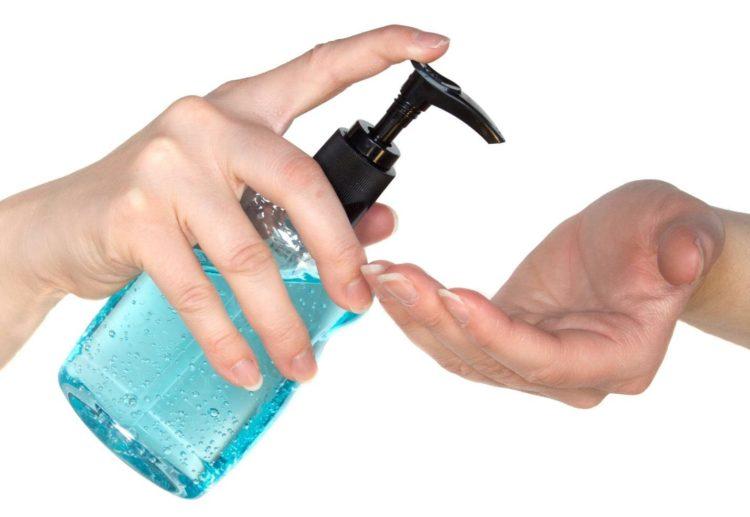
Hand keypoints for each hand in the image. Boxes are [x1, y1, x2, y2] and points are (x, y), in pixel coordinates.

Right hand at [0, 25, 450, 383]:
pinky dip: (226, 338)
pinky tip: (244, 368)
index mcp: (244, 108)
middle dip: (339, 251)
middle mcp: (207, 123)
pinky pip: (196, 290)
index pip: (320, 66)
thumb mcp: (238, 194)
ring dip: (282, 319)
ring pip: (249, 252)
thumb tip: (381, 230)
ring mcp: (166, 166)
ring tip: (301, 363)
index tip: (434, 46)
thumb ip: (306, 207)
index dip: (380, 49)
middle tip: (358, 301)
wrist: (64, 225)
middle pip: (300, 181)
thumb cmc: (164, 206)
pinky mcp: (133, 216)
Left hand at [362, 180, 724, 406]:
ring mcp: (532, 360)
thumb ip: (683, 244)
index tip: (451, 295)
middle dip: (436, 319)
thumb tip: (681, 258)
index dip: (496, 334)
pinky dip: (420, 311)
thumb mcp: (679, 225)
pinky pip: (454, 336)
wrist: (639, 242)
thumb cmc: (660, 235)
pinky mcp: (505, 337)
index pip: (546, 361)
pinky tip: (391, 282)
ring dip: (416, 317)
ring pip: (462, 355)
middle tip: (393, 275)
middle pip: (491, 361)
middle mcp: (569, 374)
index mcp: (616, 358)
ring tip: (380, 273)